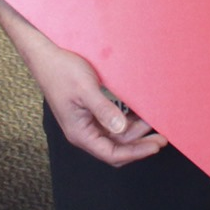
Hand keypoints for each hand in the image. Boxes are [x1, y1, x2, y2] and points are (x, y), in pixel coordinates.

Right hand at [21, 36, 165, 165]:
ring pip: (115, 136)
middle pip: (116, 147)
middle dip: (139, 143)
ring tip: (154, 122)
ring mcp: (86, 123)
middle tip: (162, 137)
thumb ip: (104, 110)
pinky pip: (111, 124)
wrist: (46, 56)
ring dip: (134, 132)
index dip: (136, 152)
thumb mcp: (86, 90)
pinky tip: (139, 113)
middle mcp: (83, 132)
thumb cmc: (62, 71)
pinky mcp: (89, 112)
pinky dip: (127, 121)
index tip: (155, 145)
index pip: (112, 153)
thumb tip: (121, 128)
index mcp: (80, 133)